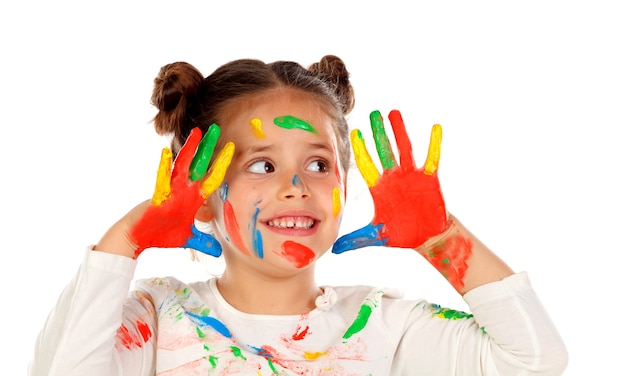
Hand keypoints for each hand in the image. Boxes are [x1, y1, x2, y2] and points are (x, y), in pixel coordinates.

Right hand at [130, 125, 233, 257]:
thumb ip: (203, 241)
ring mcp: (170, 190)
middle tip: (217, 128)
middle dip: (208, 147)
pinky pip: (161, 180)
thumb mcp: (187, 239)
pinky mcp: (157, 196)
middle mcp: (183, 190)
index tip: (232, 149)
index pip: (211, 179)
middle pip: (198, 164)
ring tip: (196, 133)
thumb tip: (217, 251)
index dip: (221, 165)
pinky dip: (164, 167)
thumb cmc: (161, 235)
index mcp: (192, 198)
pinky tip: (167, 153)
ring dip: (189, 150)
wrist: (139, 238)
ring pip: (182, 166)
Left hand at [332, 110, 447, 253]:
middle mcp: (394, 178)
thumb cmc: (402, 234)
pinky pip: (432, 158)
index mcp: (380, 188)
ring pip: (404, 149)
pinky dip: (434, 144)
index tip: (354, 133)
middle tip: (372, 114)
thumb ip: (357, 239)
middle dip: (378, 133)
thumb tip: (335, 250)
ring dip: (400, 131)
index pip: (367, 165)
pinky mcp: (430, 179)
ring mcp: (412, 176)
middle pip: (384, 151)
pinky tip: (435, 128)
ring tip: (394, 113)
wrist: (427, 237)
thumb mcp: (377, 236)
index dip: (361, 150)